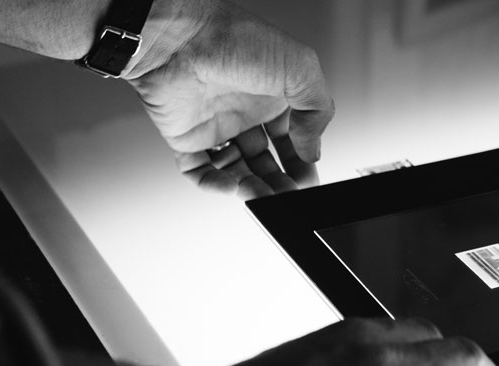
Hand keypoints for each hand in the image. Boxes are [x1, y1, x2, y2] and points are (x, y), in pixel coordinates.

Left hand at [124, 0, 333, 198]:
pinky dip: (214, 185)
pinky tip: (231, 186)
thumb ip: (318, 109)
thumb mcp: (300, 68)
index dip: (302, 162)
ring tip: (263, 197)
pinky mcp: (186, 137)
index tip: (309, 179)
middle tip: (289, 196)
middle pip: (266, 161)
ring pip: (237, 170)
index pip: (293, 140)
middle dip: (280, 182)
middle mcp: (244, 111)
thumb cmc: (234, 38)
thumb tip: (313, 148)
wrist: (180, 37)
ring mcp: (214, 126)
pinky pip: (199, 171)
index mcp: (272, 96)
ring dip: (251, 188)